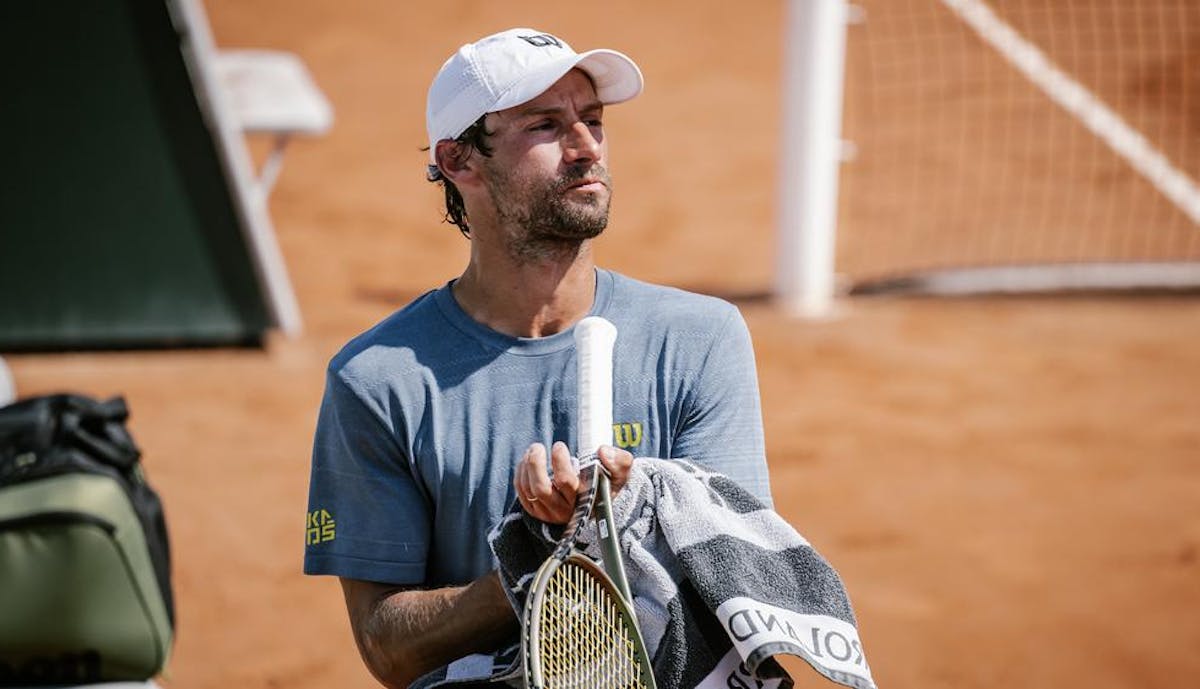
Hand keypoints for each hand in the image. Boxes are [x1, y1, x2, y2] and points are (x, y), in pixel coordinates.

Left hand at [515, 442, 633, 523]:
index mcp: (582, 499)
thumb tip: (603, 451)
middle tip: (538, 447)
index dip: (559, 462)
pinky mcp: (536, 511)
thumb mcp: (619, 475)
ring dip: (527, 466)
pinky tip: (527, 461)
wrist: (595, 504)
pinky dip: (521, 474)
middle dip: (535, 464)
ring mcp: (547, 512)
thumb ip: (621, 462)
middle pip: (541, 488)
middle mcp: (563, 509)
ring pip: (529, 489)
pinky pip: (522, 492)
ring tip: (534, 450)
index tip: (559, 446)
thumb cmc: (605, 485)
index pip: (565, 481)